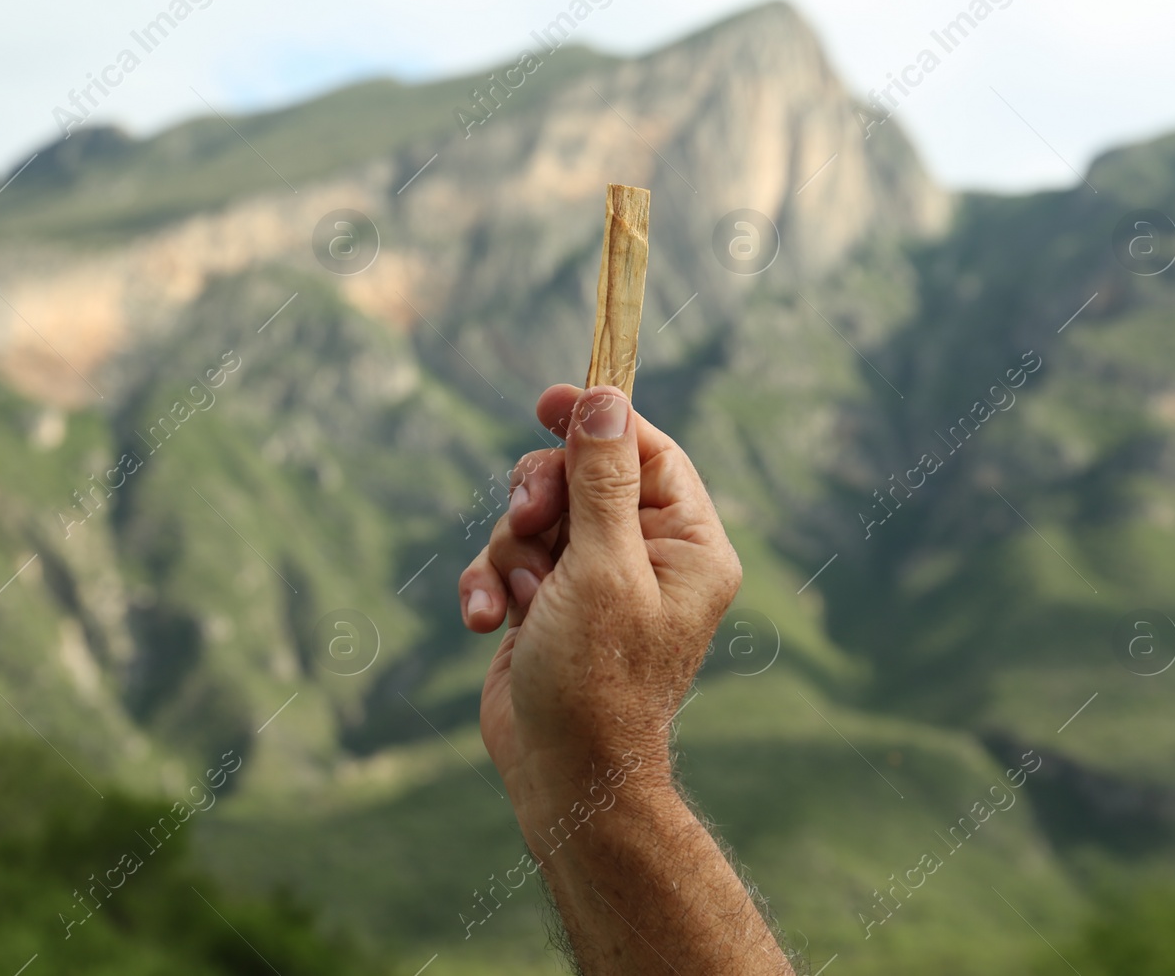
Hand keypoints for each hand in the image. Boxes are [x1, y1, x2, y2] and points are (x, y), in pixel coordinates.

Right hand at [458, 384, 742, 827]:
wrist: (563, 775)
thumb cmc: (596, 679)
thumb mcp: (602, 568)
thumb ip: (602, 481)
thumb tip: (605, 399)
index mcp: (686, 545)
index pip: (645, 452)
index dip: (598, 420)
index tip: (548, 402)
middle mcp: (644, 557)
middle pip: (580, 475)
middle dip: (541, 497)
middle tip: (528, 520)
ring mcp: (592, 581)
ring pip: (533, 516)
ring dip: (510, 550)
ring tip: (518, 597)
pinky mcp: (546, 603)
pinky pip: (507, 560)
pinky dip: (491, 584)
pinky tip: (488, 621)